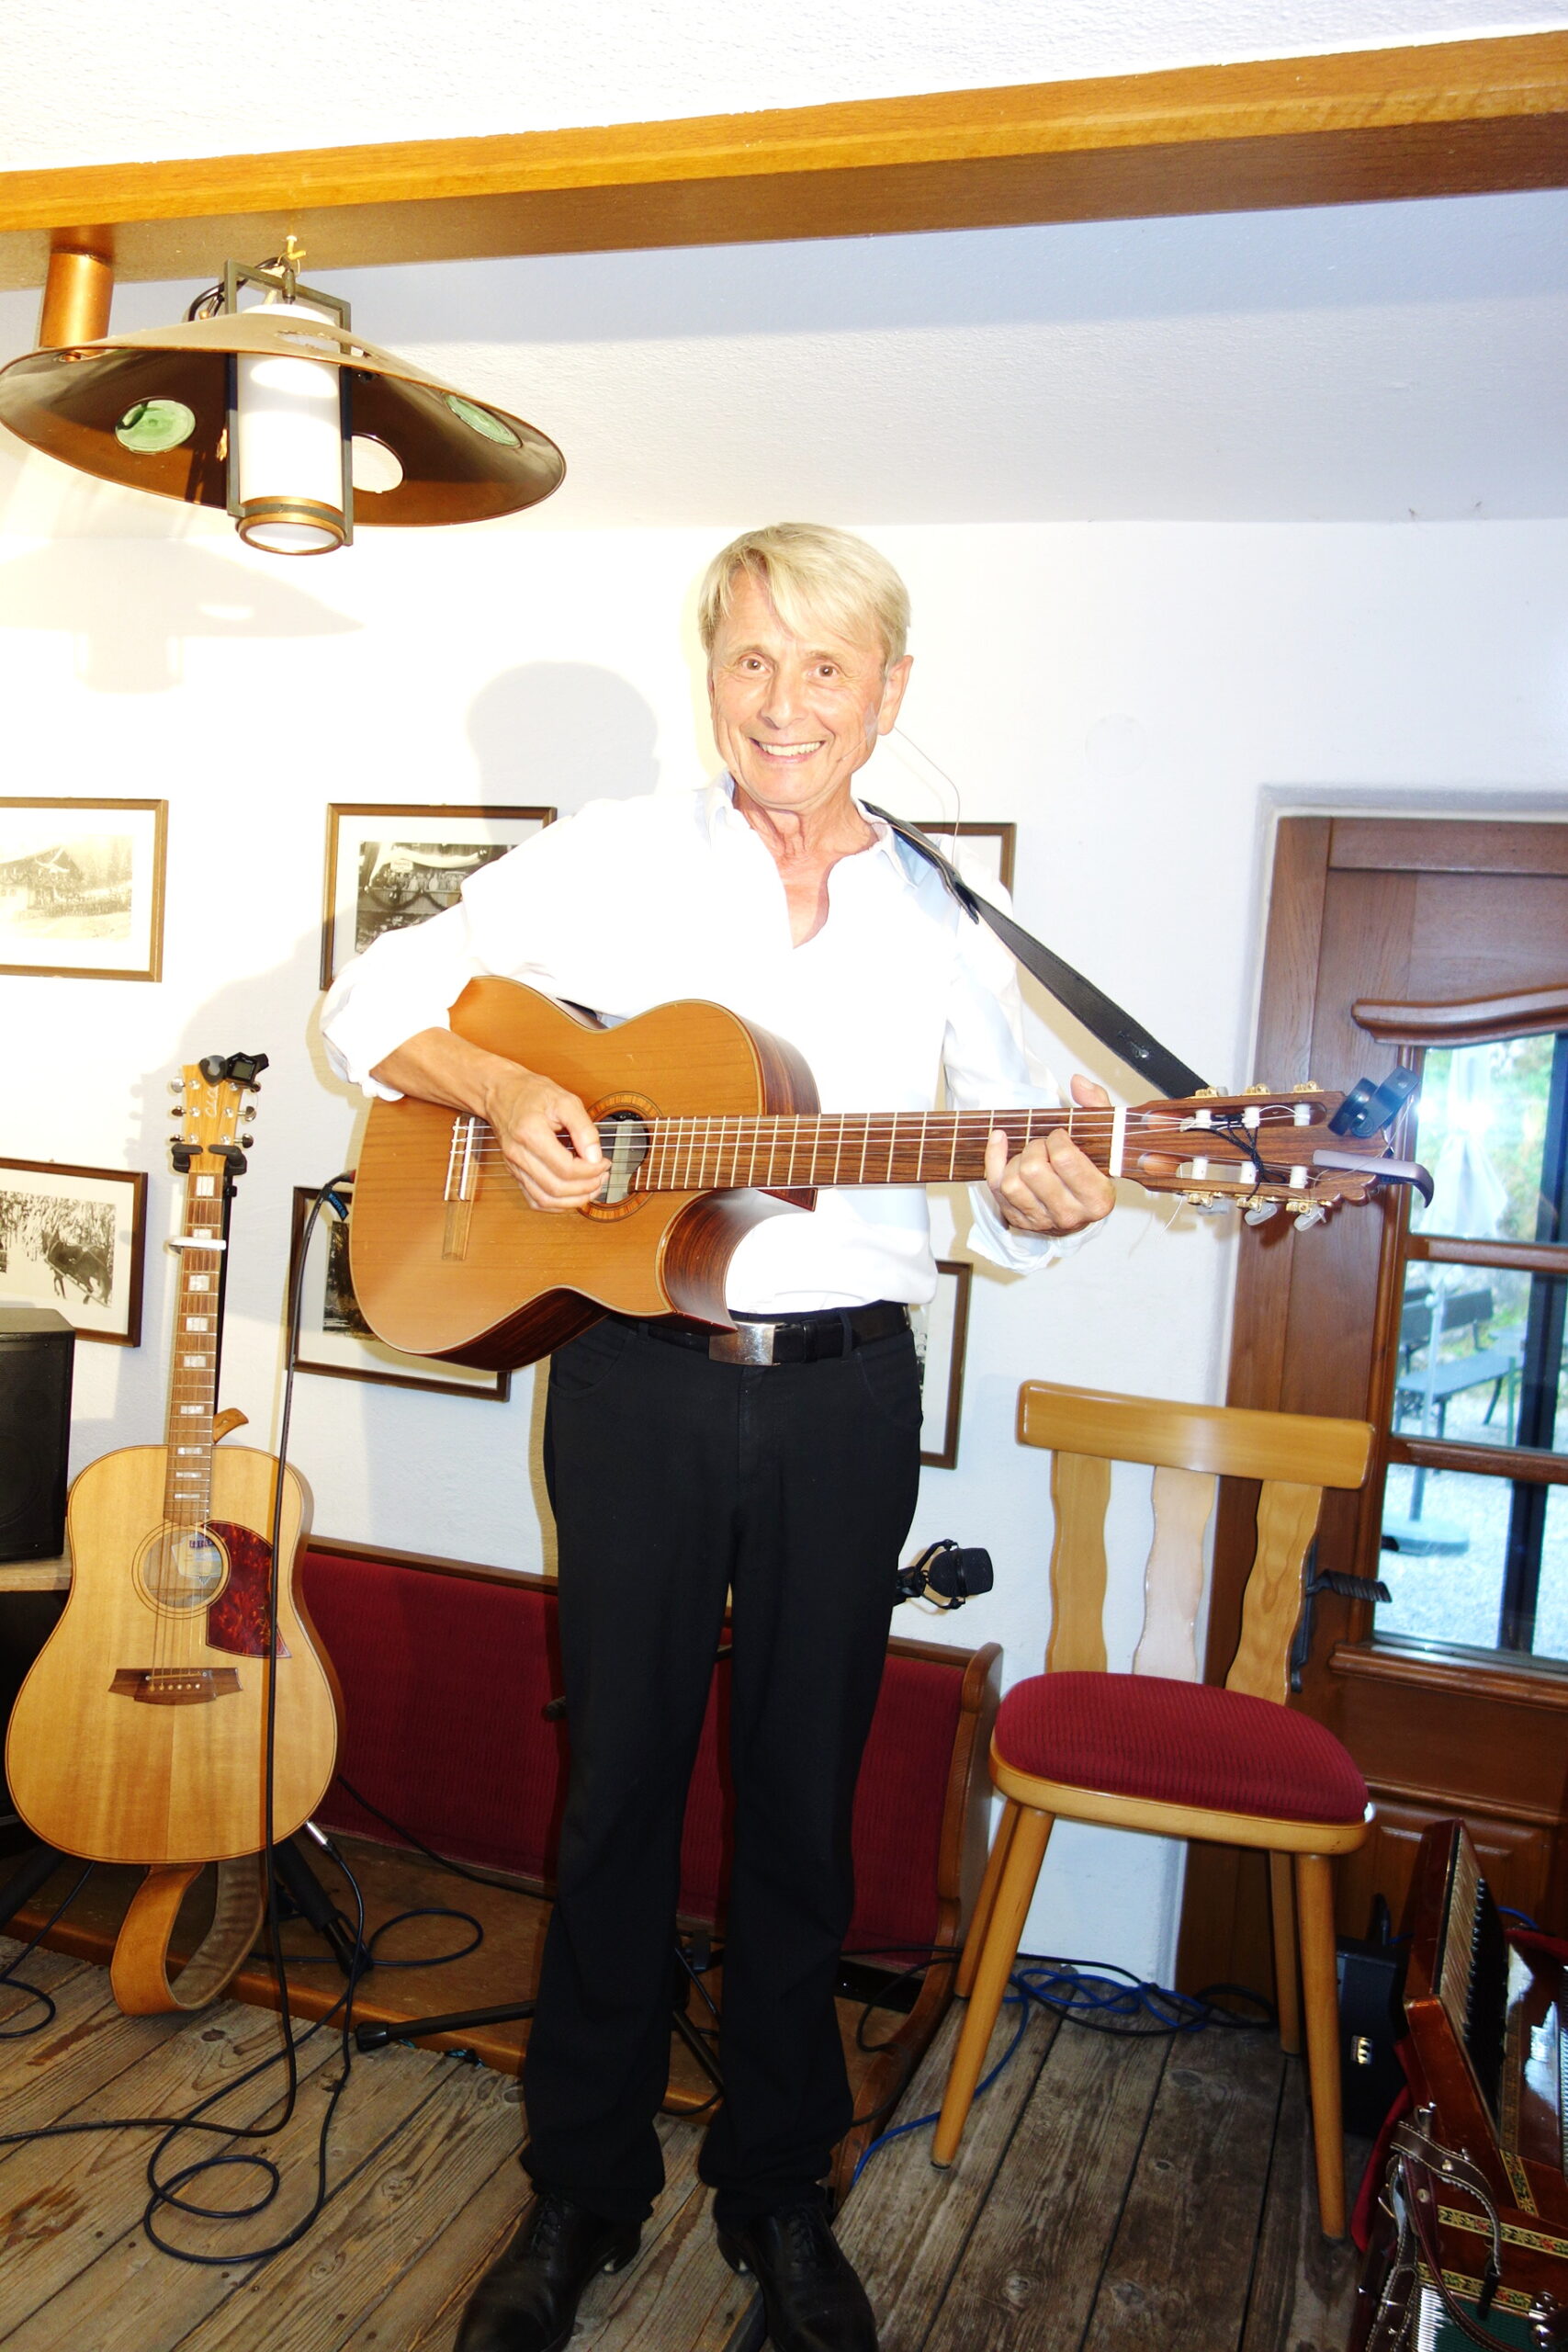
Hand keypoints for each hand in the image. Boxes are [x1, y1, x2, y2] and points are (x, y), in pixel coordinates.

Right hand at [481, 1063, 603, 1211]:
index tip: (604, 1162)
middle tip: (602, 1175)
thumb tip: (595, 1156)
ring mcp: (514, 1167)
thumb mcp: (565, 1101)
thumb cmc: (531, 1093)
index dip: (591, 1171)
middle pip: (556, 1188)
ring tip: (593, 1187)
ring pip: (545, 1200)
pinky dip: (557, 1205)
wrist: (501, 1093)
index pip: (565, 1168)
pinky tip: (573, 1195)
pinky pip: (535, 1200)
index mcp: (530, 1134)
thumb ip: (583, 1128)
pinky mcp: (515, 1173)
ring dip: (573, 1201)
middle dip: (586, 1187)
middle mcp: (518, 1155)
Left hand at [984, 1074, 1117, 1237]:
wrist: (1080, 1206)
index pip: (1064, 1159)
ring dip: (1017, 1159)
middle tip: (1044, 1144)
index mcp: (1097, 1198)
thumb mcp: (1105, 1138)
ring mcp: (1042, 1221)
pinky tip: (1001, 1143)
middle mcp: (1070, 1215)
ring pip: (1012, 1182)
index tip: (1060, 1135)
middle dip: (1035, 1147)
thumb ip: (1097, 1104)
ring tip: (1032, 1154)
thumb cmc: (1091, 1169)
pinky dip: (994, 1158)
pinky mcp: (1019, 1219)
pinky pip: (995, 1185)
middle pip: (1033, 1170)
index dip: (1056, 1138)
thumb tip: (1079, 1083)